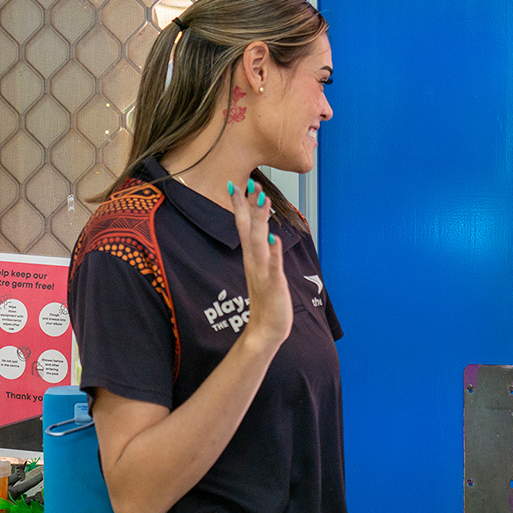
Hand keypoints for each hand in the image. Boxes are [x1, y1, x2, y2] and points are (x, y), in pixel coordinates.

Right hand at [230, 180, 292, 346]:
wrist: (266, 329)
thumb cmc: (267, 301)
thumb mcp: (264, 272)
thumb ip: (263, 254)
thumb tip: (266, 235)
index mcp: (252, 258)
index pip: (243, 227)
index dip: (241, 206)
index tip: (238, 184)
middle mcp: (254, 262)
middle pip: (249, 229)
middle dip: (250, 207)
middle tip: (252, 184)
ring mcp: (262, 272)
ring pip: (259, 242)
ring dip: (260, 222)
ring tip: (264, 201)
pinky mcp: (273, 285)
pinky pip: (273, 267)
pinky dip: (274, 253)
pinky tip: (275, 239)